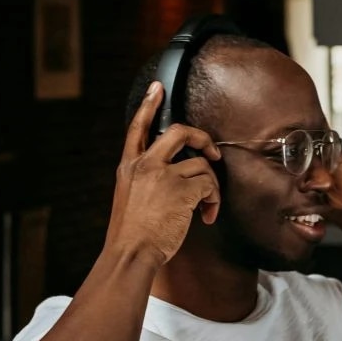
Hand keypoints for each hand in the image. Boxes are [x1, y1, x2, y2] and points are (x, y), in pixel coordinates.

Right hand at [101, 83, 218, 266]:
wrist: (130, 252)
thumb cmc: (131, 234)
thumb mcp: (128, 197)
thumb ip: (145, 180)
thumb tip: (175, 174)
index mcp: (128, 166)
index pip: (138, 128)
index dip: (149, 105)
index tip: (158, 88)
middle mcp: (145, 165)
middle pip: (179, 132)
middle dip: (201, 137)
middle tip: (211, 151)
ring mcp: (163, 176)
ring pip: (201, 164)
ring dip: (211, 185)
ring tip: (206, 206)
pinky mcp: (182, 191)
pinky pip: (209, 185)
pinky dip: (214, 201)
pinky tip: (206, 216)